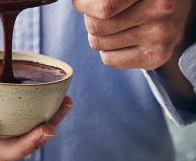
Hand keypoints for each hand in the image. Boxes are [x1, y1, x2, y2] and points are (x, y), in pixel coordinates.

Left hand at [73, 0, 193, 69]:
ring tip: (117, 24)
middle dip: (91, 19)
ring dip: (99, 35)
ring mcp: (161, 35)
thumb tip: (80, 7)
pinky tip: (123, 39)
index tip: (92, 4)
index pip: (103, 8)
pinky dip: (108, 50)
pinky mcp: (156, 56)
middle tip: (107, 14)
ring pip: (98, 43)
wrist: (175, 7)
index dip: (86, 6)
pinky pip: (109, 59)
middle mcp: (161, 9)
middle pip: (95, 26)